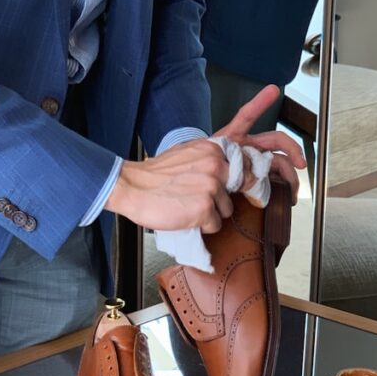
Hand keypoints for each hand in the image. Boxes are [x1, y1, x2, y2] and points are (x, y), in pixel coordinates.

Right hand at [105, 138, 231, 233]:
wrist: (132, 187)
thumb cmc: (155, 175)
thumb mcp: (186, 154)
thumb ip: (208, 159)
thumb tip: (227, 169)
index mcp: (212, 149)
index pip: (244, 165)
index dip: (236, 179)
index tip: (228, 186)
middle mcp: (216, 166)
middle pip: (236, 190)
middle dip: (221, 197)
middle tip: (200, 199)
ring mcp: (212, 188)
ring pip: (227, 209)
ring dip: (211, 213)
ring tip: (189, 207)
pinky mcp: (206, 208)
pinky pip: (215, 225)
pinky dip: (202, 226)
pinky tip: (186, 216)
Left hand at [216, 84, 305, 203]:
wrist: (200, 181)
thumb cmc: (204, 166)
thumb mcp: (209, 159)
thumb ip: (220, 157)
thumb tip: (235, 162)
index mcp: (235, 136)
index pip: (247, 116)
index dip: (259, 103)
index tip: (273, 90)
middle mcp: (248, 146)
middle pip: (276, 140)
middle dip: (292, 149)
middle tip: (301, 163)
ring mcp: (254, 161)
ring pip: (279, 163)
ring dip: (290, 175)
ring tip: (293, 189)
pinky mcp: (256, 177)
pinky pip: (273, 181)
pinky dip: (282, 187)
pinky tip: (288, 196)